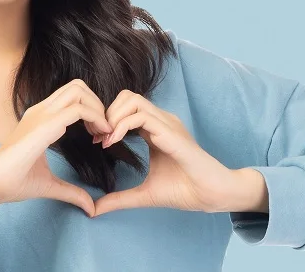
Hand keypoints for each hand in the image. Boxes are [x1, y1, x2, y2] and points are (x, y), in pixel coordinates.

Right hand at [0, 79, 110, 215]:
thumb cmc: (12, 182)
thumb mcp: (49, 184)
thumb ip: (71, 192)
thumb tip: (90, 208)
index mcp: (39, 118)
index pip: (71, 96)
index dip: (91, 110)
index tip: (99, 136)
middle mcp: (40, 111)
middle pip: (77, 86)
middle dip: (97, 103)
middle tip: (104, 130)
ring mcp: (40, 115)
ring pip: (78, 90)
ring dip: (97, 108)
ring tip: (103, 132)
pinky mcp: (43, 125)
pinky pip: (77, 109)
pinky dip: (96, 118)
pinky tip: (99, 136)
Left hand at [92, 90, 268, 215]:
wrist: (210, 195)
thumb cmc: (184, 191)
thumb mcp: (143, 194)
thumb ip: (119, 199)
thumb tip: (94, 209)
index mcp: (156, 129)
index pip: (127, 107)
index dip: (107, 119)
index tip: (96, 141)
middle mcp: (162, 121)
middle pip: (127, 96)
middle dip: (106, 113)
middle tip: (98, 137)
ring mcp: (168, 124)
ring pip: (133, 100)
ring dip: (112, 117)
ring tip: (105, 140)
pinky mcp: (172, 134)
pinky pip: (142, 117)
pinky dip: (122, 126)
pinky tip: (113, 142)